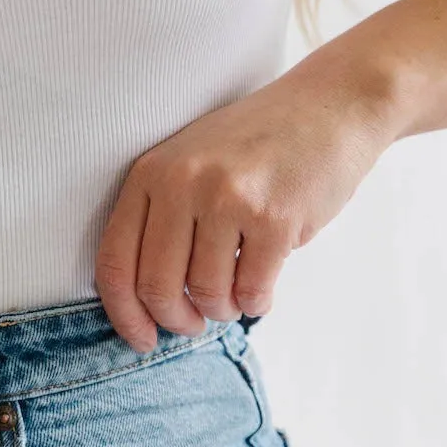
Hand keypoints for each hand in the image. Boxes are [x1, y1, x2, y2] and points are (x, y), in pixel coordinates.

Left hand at [93, 60, 396, 351]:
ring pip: (207, 294)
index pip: (115, 261)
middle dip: (177, 320)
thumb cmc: (258, 143)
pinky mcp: (274, 218)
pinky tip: (263, 284)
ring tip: (237, 291)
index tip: (143, 340)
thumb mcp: (192, 160)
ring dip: (224, 308)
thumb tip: (146, 304)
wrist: (331, 106)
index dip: (124, 314)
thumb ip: (163, 217)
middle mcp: (182, 182)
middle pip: (157, 287)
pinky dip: (257, 302)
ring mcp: (229, 199)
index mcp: (151, 171)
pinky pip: (253, 291)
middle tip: (195, 323)